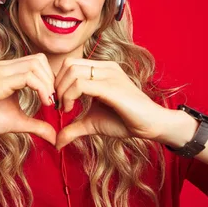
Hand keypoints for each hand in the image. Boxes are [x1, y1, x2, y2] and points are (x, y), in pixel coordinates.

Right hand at [0, 54, 56, 144]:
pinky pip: (28, 77)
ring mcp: (1, 71)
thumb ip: (37, 126)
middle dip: (52, 79)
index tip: (53, 100)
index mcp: (10, 71)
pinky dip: (41, 88)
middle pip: (40, 59)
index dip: (50, 79)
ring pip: (36, 65)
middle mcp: (6, 66)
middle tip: (54, 101)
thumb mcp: (18, 122)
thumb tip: (55, 138)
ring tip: (49, 102)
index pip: (39, 62)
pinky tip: (44, 103)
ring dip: (48, 84)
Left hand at [54, 58, 169, 149]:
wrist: (150, 125)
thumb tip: (56, 143)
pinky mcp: (111, 87)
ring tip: (66, 109)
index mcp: (101, 70)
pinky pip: (81, 84)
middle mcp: (105, 68)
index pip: (70, 63)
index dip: (58, 81)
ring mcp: (109, 75)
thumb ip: (73, 128)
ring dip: (62, 91)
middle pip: (68, 64)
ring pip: (72, 71)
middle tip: (59, 105)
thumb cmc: (125, 121)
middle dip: (57, 85)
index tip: (58, 102)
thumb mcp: (92, 123)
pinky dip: (69, 96)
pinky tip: (71, 110)